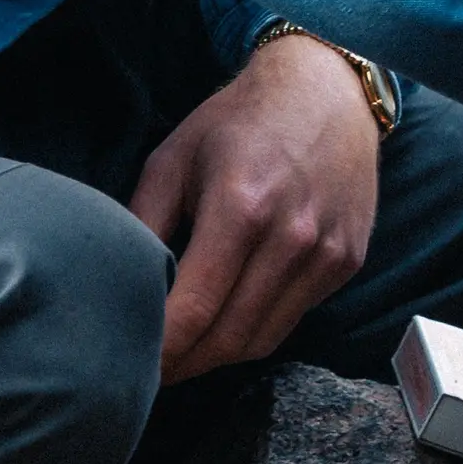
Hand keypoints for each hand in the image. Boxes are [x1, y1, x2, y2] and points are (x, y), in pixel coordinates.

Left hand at [130, 33, 384, 381]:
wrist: (327, 91)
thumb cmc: (239, 122)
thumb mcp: (172, 160)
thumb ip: (141, 226)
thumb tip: (114, 289)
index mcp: (241, 208)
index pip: (193, 312)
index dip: (158, 352)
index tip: (129, 367)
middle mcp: (292, 238)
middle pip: (229, 339)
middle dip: (183, 365)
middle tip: (150, 372)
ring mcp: (327, 254)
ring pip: (263, 340)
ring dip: (218, 356)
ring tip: (185, 352)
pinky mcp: (348, 262)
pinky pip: (292, 318)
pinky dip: (256, 330)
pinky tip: (229, 317)